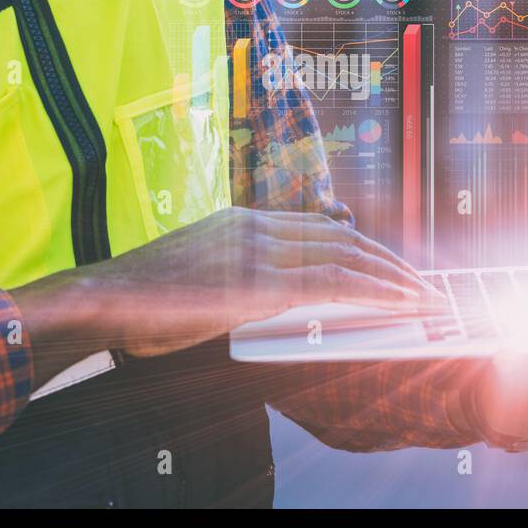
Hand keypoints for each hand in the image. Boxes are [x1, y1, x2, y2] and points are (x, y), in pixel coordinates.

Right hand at [12, 207, 443, 385]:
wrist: (102, 300)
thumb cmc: (144, 302)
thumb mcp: (201, 279)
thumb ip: (242, 278)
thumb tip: (276, 296)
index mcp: (244, 223)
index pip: (321, 230)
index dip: (365, 250)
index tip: (394, 269)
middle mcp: (255, 227)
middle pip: (341, 240)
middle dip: (390, 264)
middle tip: (425, 287)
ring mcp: (255, 250)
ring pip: (344, 258)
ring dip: (393, 279)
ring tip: (425, 298)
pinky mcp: (254, 281)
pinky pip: (329, 284)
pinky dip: (372, 293)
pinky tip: (397, 305)